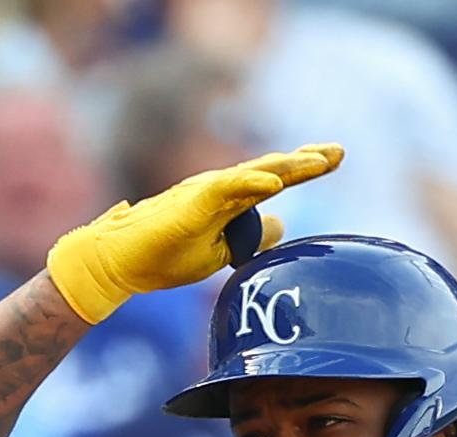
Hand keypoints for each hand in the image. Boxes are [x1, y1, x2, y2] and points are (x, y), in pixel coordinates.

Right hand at [46, 143, 342, 319]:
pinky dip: (252, 184)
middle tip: (339, 153)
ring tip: (319, 163)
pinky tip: (275, 184)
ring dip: (288, 168)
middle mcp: (221, 188)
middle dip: (306, 161)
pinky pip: (227, 189)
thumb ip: (250, 235)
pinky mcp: (192, 202)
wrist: (117, 264)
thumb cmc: (160, 258)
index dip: (304, 168)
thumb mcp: (218, 252)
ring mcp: (206, 192)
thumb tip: (282, 223)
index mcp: (228, 199)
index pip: (274, 180)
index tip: (335, 159)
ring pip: (255, 174)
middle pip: (271, 169)